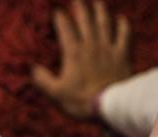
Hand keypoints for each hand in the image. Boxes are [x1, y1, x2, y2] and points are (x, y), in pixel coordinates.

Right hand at [33, 0, 131, 118]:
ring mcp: (108, 48)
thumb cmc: (81, 101)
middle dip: (80, 6)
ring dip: (100, 10)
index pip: (65, 28)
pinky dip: (123, 25)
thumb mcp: (56, 93)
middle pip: (85, 20)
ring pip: (104, 23)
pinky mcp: (122, 55)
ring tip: (97, 1)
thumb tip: (33, 69)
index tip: (56, 11)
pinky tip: (121, 19)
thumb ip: (43, 80)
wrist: (110, 105)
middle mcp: (91, 45)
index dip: (60, 18)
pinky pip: (124, 35)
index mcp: (73, 53)